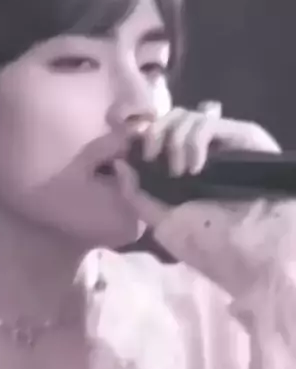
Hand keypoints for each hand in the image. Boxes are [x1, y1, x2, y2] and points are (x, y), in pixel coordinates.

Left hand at [114, 102, 288, 295]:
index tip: (133, 153)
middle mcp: (203, 150)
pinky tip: (195, 167)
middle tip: (152, 157)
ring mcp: (224, 141)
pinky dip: (193, 141)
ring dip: (173, 141)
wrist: (249, 252)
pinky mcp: (243, 135)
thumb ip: (137, 194)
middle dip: (154, 134)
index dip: (144, 136)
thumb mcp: (162, 221)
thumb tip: (119, 163)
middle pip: (169, 118)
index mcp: (183, 167)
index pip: (159, 133)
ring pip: (185, 116)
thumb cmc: (207, 241)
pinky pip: (206, 122)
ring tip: (179, 172)